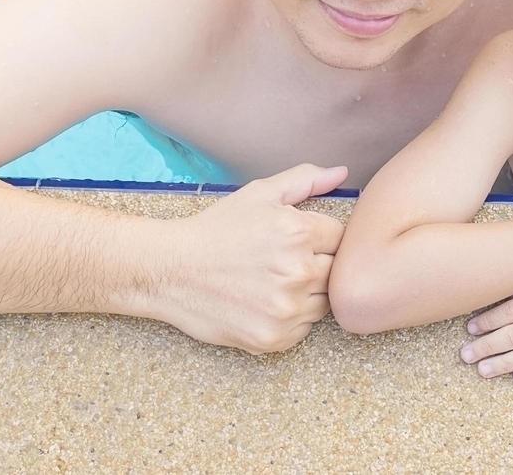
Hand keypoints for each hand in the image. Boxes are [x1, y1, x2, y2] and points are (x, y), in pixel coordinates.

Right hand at [147, 163, 346, 353]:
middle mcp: (298, 272)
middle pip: (336, 272)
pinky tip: (263, 302)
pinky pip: (303, 329)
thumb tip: (342, 173)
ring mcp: (286, 309)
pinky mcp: (274, 338)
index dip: (321, 238)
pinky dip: (290, 318)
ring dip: (306, 293)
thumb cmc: (216, 229)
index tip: (298, 241)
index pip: (341, 238)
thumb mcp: (259, 194)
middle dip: (316, 264)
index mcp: (299, 232)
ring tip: (271, 281)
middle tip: (281, 262)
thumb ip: (305, 180)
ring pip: (323, 302)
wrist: (170, 270)